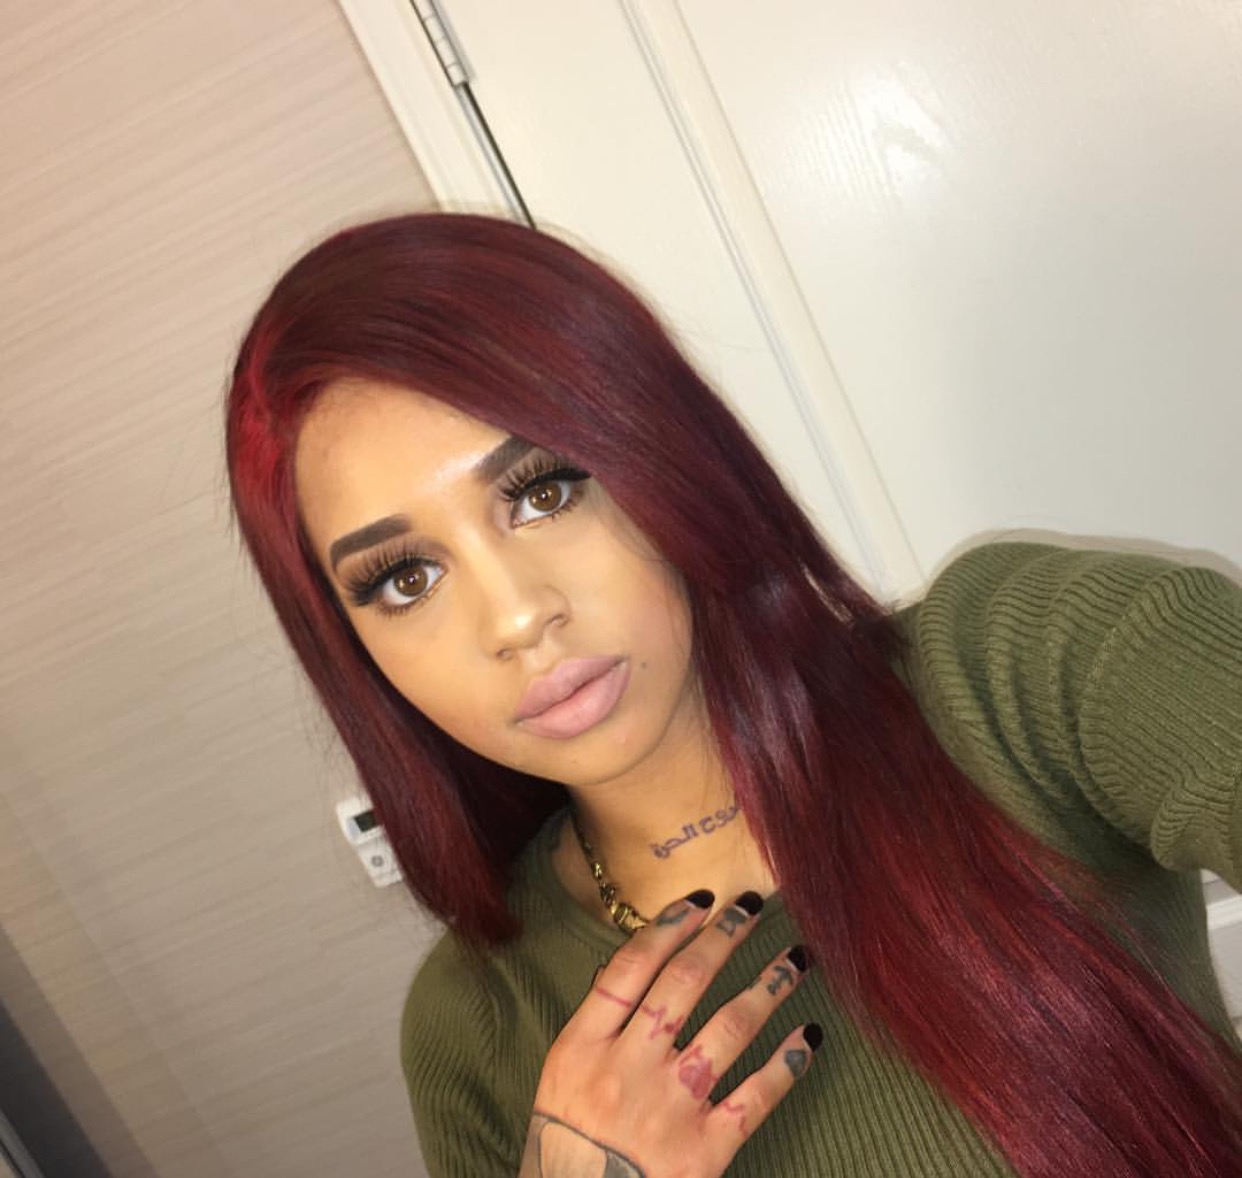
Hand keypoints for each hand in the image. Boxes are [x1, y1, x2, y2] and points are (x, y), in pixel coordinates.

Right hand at [519, 890, 818, 1177]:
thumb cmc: (565, 1148)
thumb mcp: (562, 1077)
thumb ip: (596, 1024)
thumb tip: (628, 967)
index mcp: (584, 1047)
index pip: (632, 967)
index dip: (669, 927)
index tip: (701, 901)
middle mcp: (628, 1070)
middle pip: (684, 984)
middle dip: (723, 938)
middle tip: (751, 908)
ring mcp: (670, 1109)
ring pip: (728, 1028)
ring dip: (766, 988)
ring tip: (794, 959)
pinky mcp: (704, 1152)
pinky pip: (755, 1098)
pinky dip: (785, 1064)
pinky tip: (807, 1036)